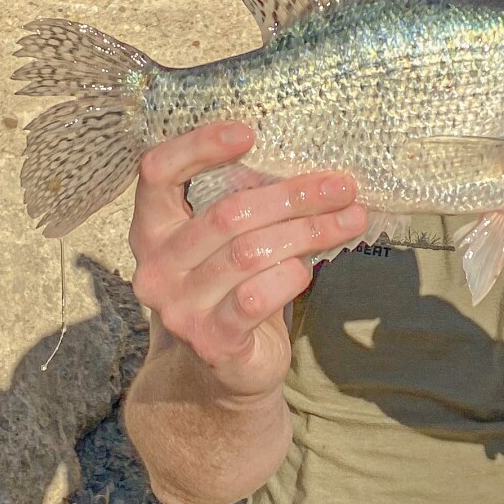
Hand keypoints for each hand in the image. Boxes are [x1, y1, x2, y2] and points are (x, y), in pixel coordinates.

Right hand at [129, 121, 365, 396]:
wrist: (218, 370)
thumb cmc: (230, 285)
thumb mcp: (226, 239)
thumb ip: (246, 201)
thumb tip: (316, 166)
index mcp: (152, 226)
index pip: (156, 172)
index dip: (198, 146)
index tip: (249, 133)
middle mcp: (156, 266)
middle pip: (227, 214)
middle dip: (293, 195)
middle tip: (341, 186)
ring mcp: (179, 307)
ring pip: (249, 253)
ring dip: (308, 232)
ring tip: (350, 219)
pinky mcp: (211, 342)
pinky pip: (256, 297)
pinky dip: (291, 275)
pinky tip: (310, 267)